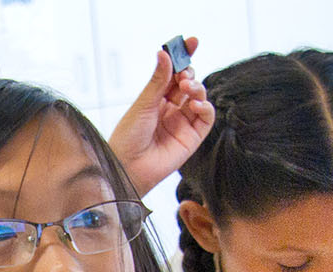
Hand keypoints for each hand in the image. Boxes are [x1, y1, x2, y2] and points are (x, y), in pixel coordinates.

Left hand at [108, 39, 213, 195]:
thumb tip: (164, 54)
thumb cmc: (127, 139)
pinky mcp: (191, 138)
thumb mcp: (143, 104)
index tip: (191, 42)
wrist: (127, 168)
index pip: (174, 75)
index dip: (183, 58)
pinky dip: (205, 107)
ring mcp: (182, 123)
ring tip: (186, 87)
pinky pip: (206, 118)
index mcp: (156, 100)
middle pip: (188, 84)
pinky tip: (196, 103)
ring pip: (199, 98)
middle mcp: (171, 110)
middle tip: (183, 74)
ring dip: (197, 88)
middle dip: (189, 73)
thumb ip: (158, 81)